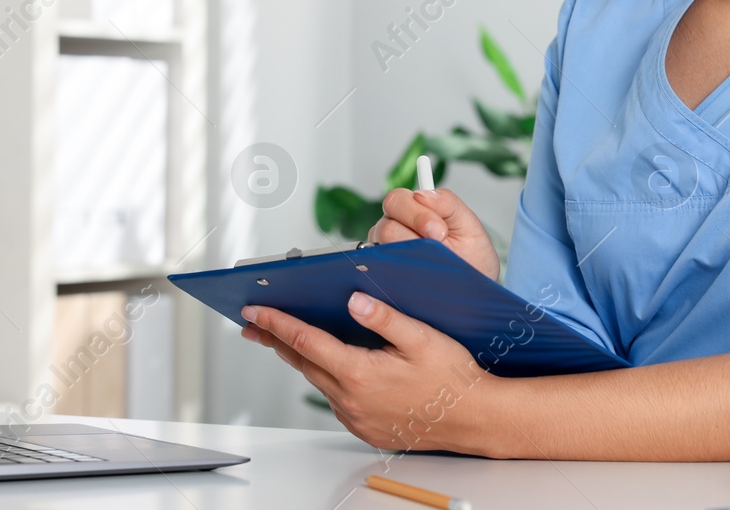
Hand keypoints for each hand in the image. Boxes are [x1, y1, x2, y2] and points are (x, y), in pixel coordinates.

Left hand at [240, 293, 501, 453]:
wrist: (475, 419)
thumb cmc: (453, 378)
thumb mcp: (423, 338)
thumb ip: (385, 317)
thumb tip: (354, 299)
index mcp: (361, 374)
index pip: (306, 342)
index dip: (277, 323)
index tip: (254, 311)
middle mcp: (352, 400)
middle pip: (303, 363)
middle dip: (276, 339)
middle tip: (254, 323)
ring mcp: (357, 418)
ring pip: (317, 382)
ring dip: (300, 359)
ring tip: (284, 339)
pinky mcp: (365, 429)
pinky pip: (335, 399)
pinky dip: (324, 378)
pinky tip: (328, 366)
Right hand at [367, 186, 498, 278]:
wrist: (474, 292)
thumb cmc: (471, 257)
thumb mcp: (468, 227)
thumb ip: (448, 204)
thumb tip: (423, 194)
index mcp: (413, 210)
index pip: (397, 201)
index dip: (415, 213)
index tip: (439, 230)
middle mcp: (395, 229)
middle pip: (385, 225)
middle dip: (413, 235)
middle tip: (439, 245)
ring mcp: (386, 254)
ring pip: (382, 249)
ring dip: (407, 257)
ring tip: (431, 266)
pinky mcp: (384, 277)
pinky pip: (381, 274)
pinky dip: (397, 276)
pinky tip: (417, 281)